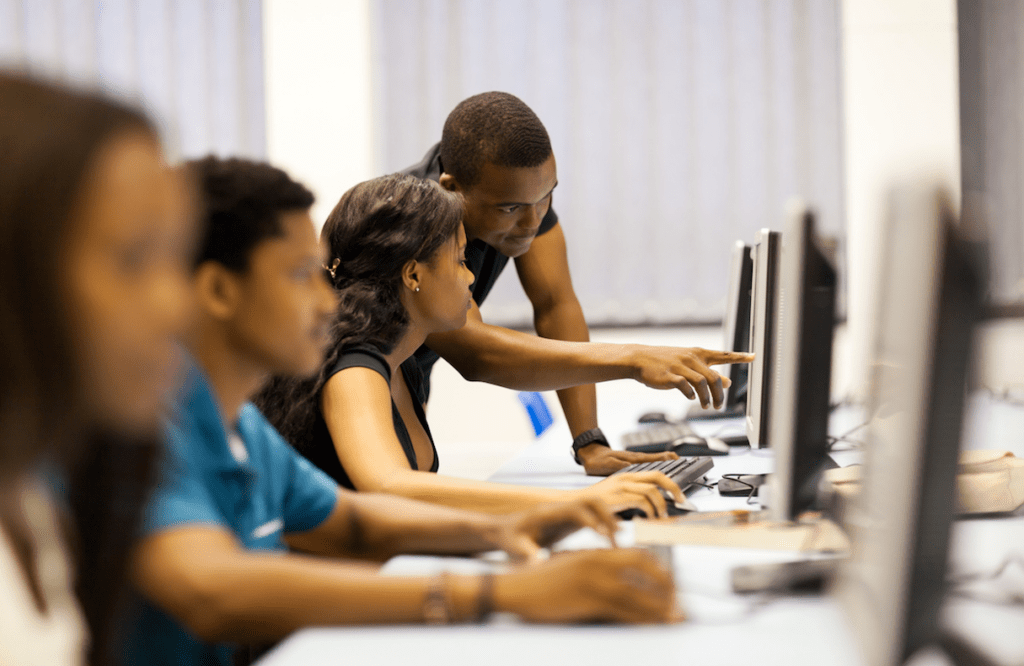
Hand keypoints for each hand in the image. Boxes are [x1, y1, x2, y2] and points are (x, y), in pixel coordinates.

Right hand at [494, 548, 680, 623]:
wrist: (513, 587)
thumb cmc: (539, 580)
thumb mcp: (570, 565)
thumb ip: (595, 567)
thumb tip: (617, 580)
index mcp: (595, 552)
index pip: (638, 555)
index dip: (658, 569)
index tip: (669, 582)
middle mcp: (598, 561)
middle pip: (646, 568)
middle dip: (666, 585)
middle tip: (677, 601)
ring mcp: (594, 580)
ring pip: (640, 592)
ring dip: (661, 607)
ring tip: (675, 617)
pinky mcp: (588, 599)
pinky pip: (625, 611)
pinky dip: (644, 619)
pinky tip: (654, 625)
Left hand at [495, 499, 618, 562]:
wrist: (504, 530)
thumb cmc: (509, 538)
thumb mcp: (515, 547)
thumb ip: (527, 554)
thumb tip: (538, 564)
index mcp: (547, 512)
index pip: (574, 509)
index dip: (590, 520)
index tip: (603, 536)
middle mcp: (560, 508)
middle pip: (590, 501)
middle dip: (606, 516)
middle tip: (617, 537)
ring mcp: (566, 512)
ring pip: (594, 506)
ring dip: (608, 519)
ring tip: (617, 541)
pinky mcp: (570, 520)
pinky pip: (592, 517)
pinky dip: (604, 526)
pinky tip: (610, 543)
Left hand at [577, 442, 677, 475]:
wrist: (589, 454)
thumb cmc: (596, 461)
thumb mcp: (605, 465)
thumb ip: (617, 466)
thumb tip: (629, 466)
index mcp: (630, 459)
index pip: (650, 459)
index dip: (662, 459)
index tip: (674, 458)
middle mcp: (634, 459)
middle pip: (654, 458)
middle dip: (668, 459)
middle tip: (681, 459)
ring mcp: (632, 459)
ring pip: (651, 460)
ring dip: (663, 460)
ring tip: (675, 461)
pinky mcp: (629, 462)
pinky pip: (645, 462)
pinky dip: (655, 462)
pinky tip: (658, 465)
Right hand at [578, 471, 683, 518]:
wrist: (574, 505)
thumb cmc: (595, 505)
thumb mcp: (616, 496)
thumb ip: (632, 496)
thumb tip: (652, 506)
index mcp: (627, 476)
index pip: (655, 474)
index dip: (670, 483)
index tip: (679, 494)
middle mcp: (626, 478)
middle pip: (657, 476)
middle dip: (673, 488)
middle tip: (681, 500)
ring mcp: (622, 486)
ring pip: (652, 490)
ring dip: (661, 504)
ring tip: (661, 515)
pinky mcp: (618, 497)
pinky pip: (642, 500)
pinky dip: (650, 510)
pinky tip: (649, 517)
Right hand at [629, 347, 754, 408]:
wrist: (640, 358)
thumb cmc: (666, 361)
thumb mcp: (689, 364)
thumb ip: (708, 372)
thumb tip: (728, 382)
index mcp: (698, 353)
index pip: (723, 354)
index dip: (740, 357)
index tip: (754, 357)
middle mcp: (692, 358)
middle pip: (714, 377)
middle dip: (719, 394)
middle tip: (719, 405)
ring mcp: (681, 366)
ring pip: (702, 383)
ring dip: (707, 398)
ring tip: (707, 406)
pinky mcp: (670, 375)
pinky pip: (685, 386)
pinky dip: (691, 394)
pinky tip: (692, 398)